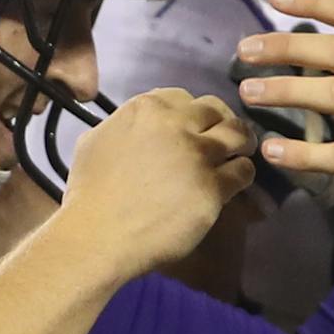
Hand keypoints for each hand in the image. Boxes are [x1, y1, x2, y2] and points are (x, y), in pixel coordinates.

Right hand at [62, 89, 256, 279]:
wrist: (98, 236)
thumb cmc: (90, 195)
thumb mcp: (96, 140)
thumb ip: (124, 124)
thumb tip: (138, 125)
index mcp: (145, 109)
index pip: (184, 97)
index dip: (195, 111)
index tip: (199, 124)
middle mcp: (175, 125)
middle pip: (216, 111)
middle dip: (224, 121)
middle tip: (229, 136)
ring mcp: (197, 155)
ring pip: (237, 136)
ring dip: (243, 143)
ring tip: (242, 152)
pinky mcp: (212, 187)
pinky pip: (242, 172)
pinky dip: (243, 173)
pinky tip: (239, 179)